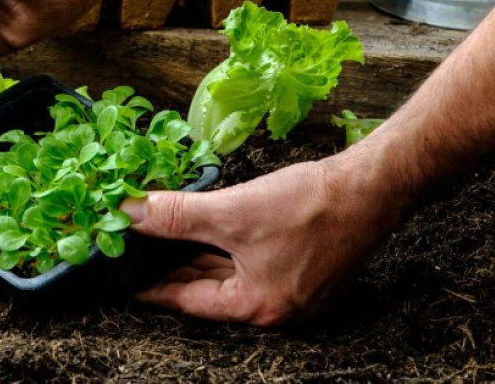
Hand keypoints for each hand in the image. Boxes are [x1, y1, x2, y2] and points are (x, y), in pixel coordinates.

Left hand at [121, 153, 403, 325]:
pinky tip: (203, 228)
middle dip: (170, 268)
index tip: (121, 278)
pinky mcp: (303, 267)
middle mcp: (275, 308)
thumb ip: (176, 216)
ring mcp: (292, 290)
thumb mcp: (231, 212)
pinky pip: (249, 262)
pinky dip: (222, 247)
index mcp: (257, 307)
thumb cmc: (310, 206)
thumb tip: (128, 214)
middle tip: (133, 253)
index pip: (187, 301)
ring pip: (228, 274)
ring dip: (195, 255)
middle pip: (207, 289)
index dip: (151, 287)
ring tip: (158, 240)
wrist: (373, 186)